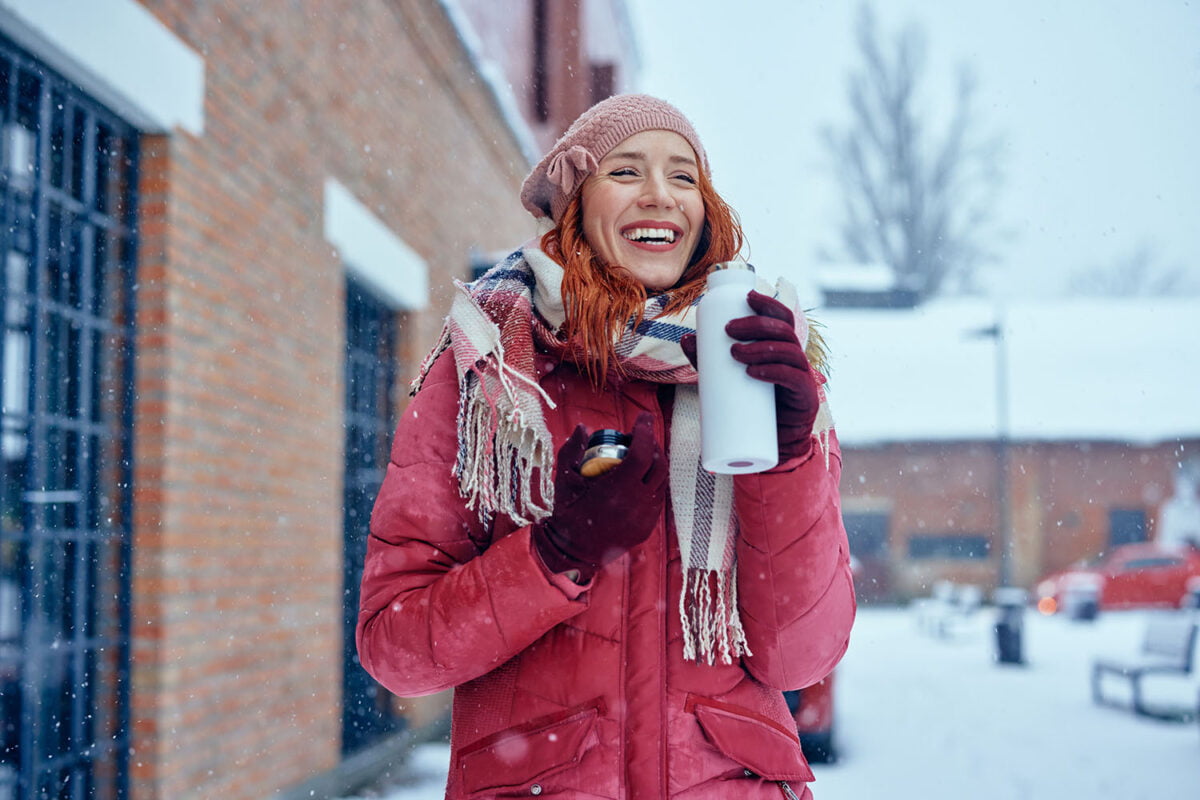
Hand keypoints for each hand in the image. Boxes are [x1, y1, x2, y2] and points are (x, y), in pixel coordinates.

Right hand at [531, 412, 668, 580]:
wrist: (574, 551)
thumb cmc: (569, 514)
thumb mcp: (565, 479)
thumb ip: (572, 450)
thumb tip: (584, 428)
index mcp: (618, 489)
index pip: (642, 452)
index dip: (645, 431)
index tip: (642, 418)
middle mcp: (637, 502)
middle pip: (658, 464)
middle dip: (652, 445)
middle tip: (638, 437)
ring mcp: (645, 516)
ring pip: (661, 482)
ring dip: (654, 464)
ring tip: (639, 456)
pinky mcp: (647, 527)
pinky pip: (657, 499)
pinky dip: (652, 484)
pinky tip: (639, 479)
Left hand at [681, 290, 818, 460]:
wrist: (770, 446)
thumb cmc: (750, 408)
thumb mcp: (726, 379)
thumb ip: (708, 360)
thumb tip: (686, 338)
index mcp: (782, 349)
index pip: (782, 318)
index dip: (768, 303)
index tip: (746, 297)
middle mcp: (796, 359)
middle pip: (783, 330)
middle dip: (756, 324)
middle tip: (729, 329)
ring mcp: (803, 378)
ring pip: (789, 352)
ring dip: (761, 347)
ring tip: (735, 352)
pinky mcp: (805, 399)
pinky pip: (793, 379)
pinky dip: (773, 372)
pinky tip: (754, 372)